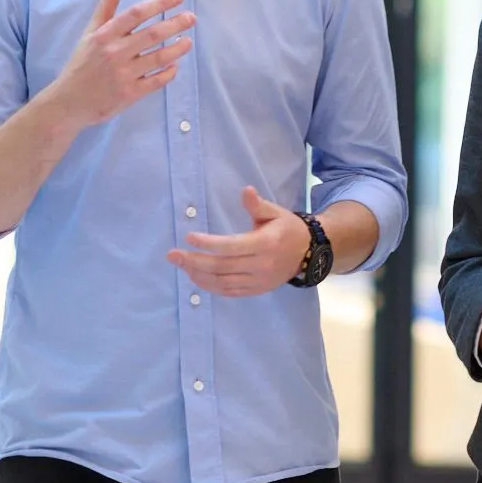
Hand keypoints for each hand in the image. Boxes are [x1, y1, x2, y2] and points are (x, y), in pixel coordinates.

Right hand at [47, 0, 195, 131]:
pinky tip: (175, 65)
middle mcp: (115, 52)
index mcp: (105, 35)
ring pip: (158, 58)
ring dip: (177, 48)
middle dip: (175, 24)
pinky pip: (156, 81)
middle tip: (191, 18)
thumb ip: (106, 7)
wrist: (70, 101)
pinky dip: (169, 73)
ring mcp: (124, 74)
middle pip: (152, 34)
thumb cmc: (82, 63)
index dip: (159, 3)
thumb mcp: (90, 33)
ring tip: (188, 41)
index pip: (136, 14)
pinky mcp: (130, 94)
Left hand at [167, 187, 311, 297]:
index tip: (189, 237)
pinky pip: (229, 291)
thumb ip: (257, 205)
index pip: (231, 246)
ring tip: (181, 265)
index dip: (208, 243)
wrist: (308, 254)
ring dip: (199, 275)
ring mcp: (258, 281)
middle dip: (194, 261)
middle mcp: (261, 265)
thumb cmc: (287, 228)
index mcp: (265, 244)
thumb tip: (245, 191)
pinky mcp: (256, 290)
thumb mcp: (275, 212)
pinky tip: (196, 277)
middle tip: (173, 255)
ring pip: (223, 282)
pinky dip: (210, 286)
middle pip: (222, 266)